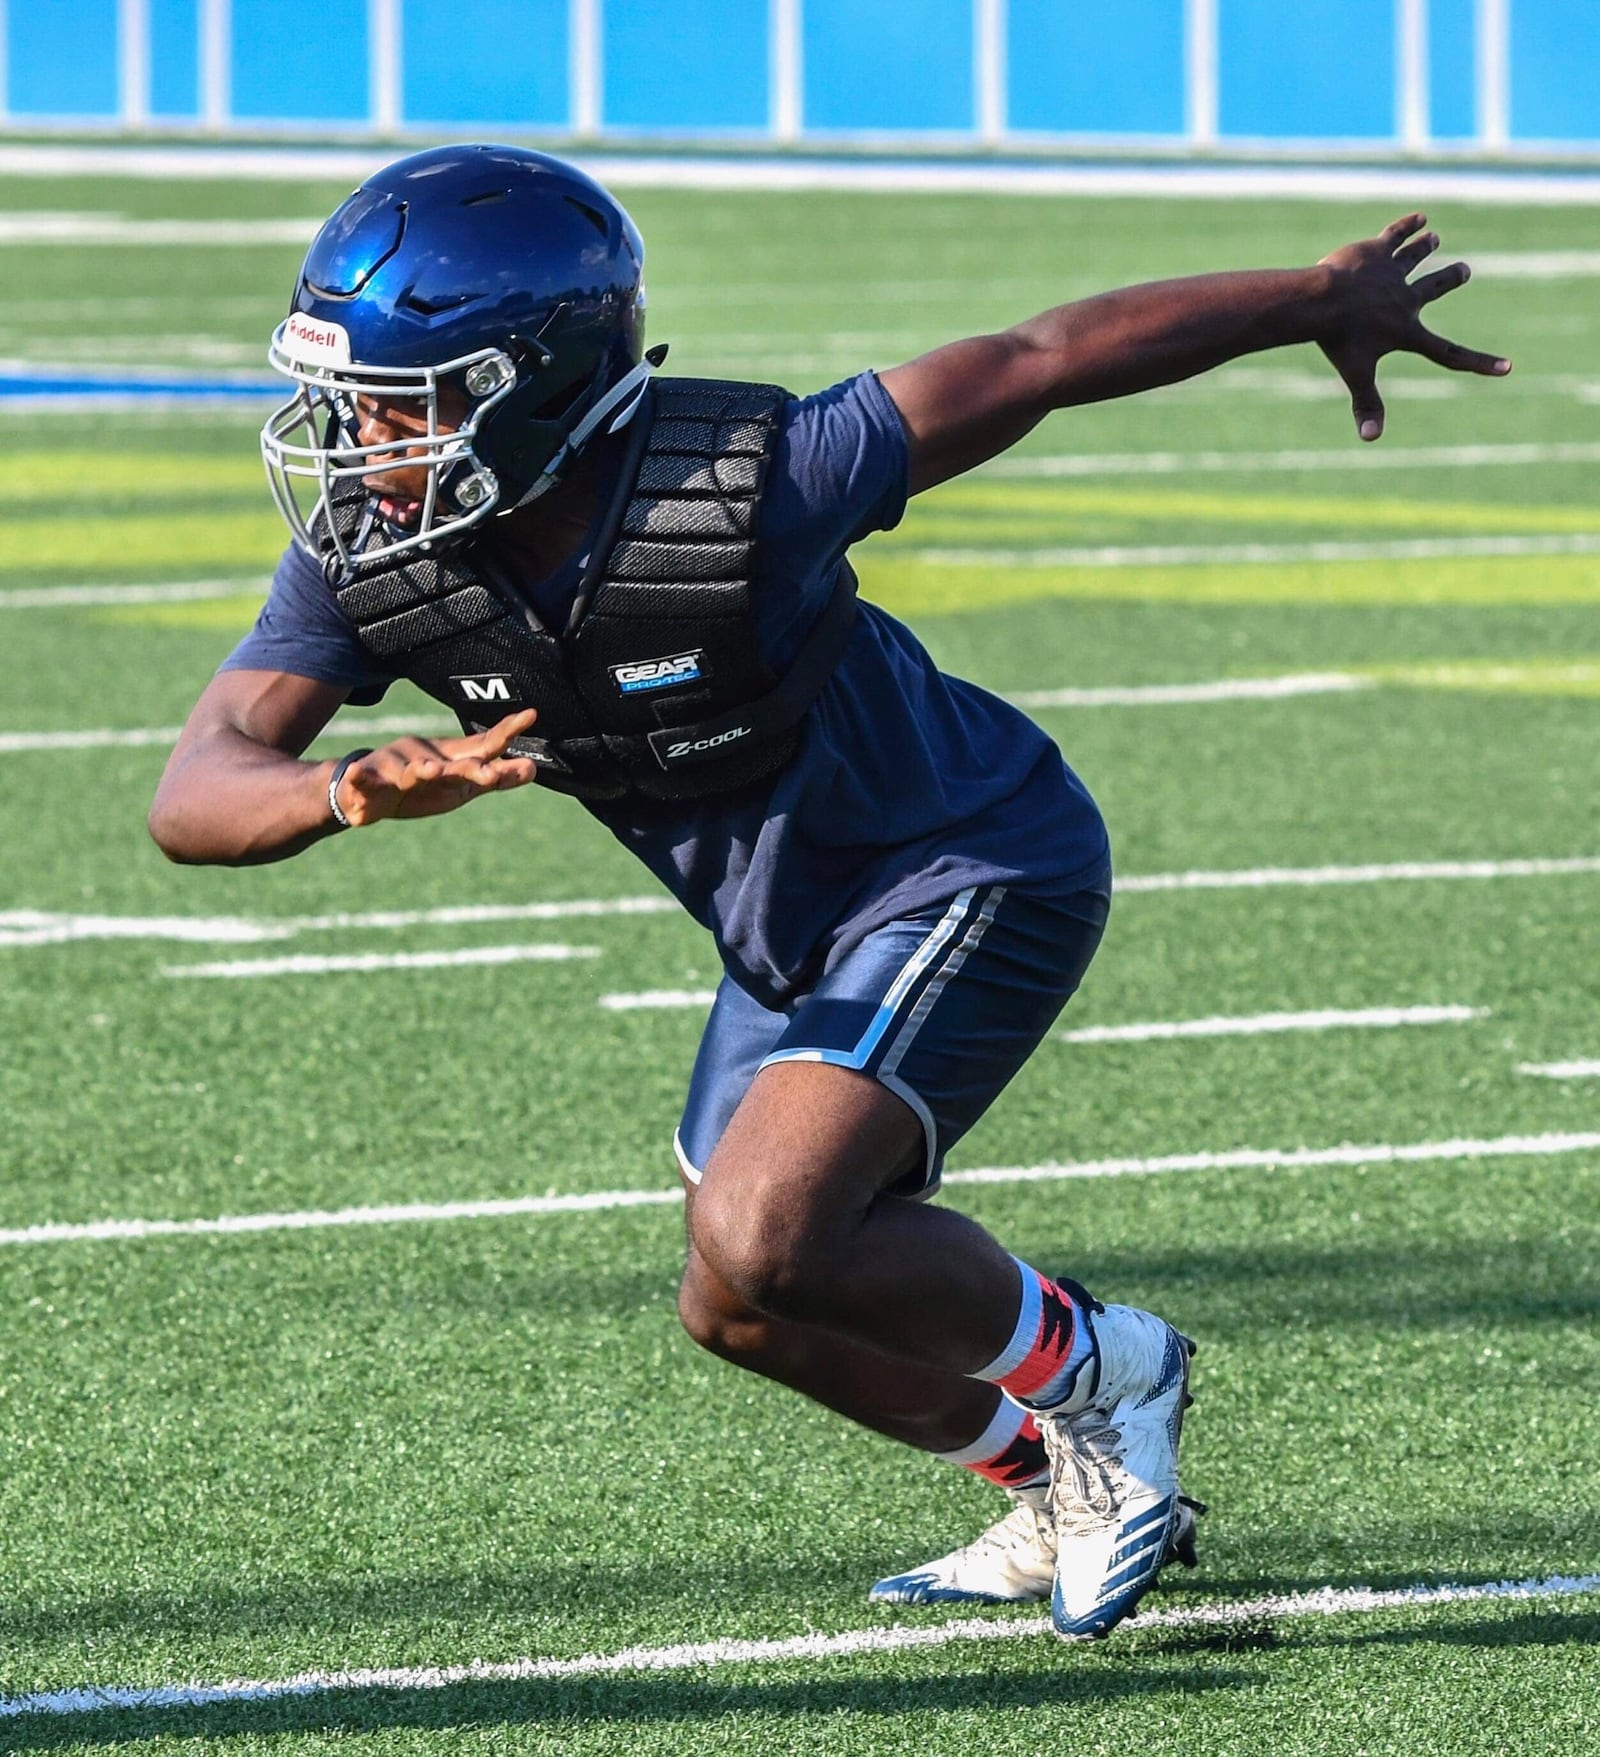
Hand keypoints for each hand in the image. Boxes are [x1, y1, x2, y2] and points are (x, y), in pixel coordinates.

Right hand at [332, 708, 538, 825]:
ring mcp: (393, 767)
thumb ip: (495, 778)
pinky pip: (362, 779)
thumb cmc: (421, 786)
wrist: (364, 791)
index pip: (484, 745)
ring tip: (429, 771)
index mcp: (450, 759)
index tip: (530, 716)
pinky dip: (361, 779)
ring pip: (408, 771)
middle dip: (469, 769)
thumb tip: (534, 769)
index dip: (506, 733)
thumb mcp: (461, 787)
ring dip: (419, 771)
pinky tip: (359, 776)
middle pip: (451, 765)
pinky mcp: (364, 781)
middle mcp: (424, 757)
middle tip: (488, 774)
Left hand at [1316, 213, 1509, 441]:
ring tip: (1432, 237)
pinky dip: (1408, 225)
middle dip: (1449, 279)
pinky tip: (1418, 217)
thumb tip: (1371, 438)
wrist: (1322, 301)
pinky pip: (1395, 235)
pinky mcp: (1374, 252)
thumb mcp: (1356, 374)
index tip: (1506, 368)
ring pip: (1414, 258)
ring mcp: (1391, 273)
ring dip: (1425, 247)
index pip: (1448, 354)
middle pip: (1433, 288)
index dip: (1478, 363)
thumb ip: (1366, 404)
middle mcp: (1405, 300)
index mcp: (1406, 331)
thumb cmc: (1338, 340)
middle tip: (1464, 271)